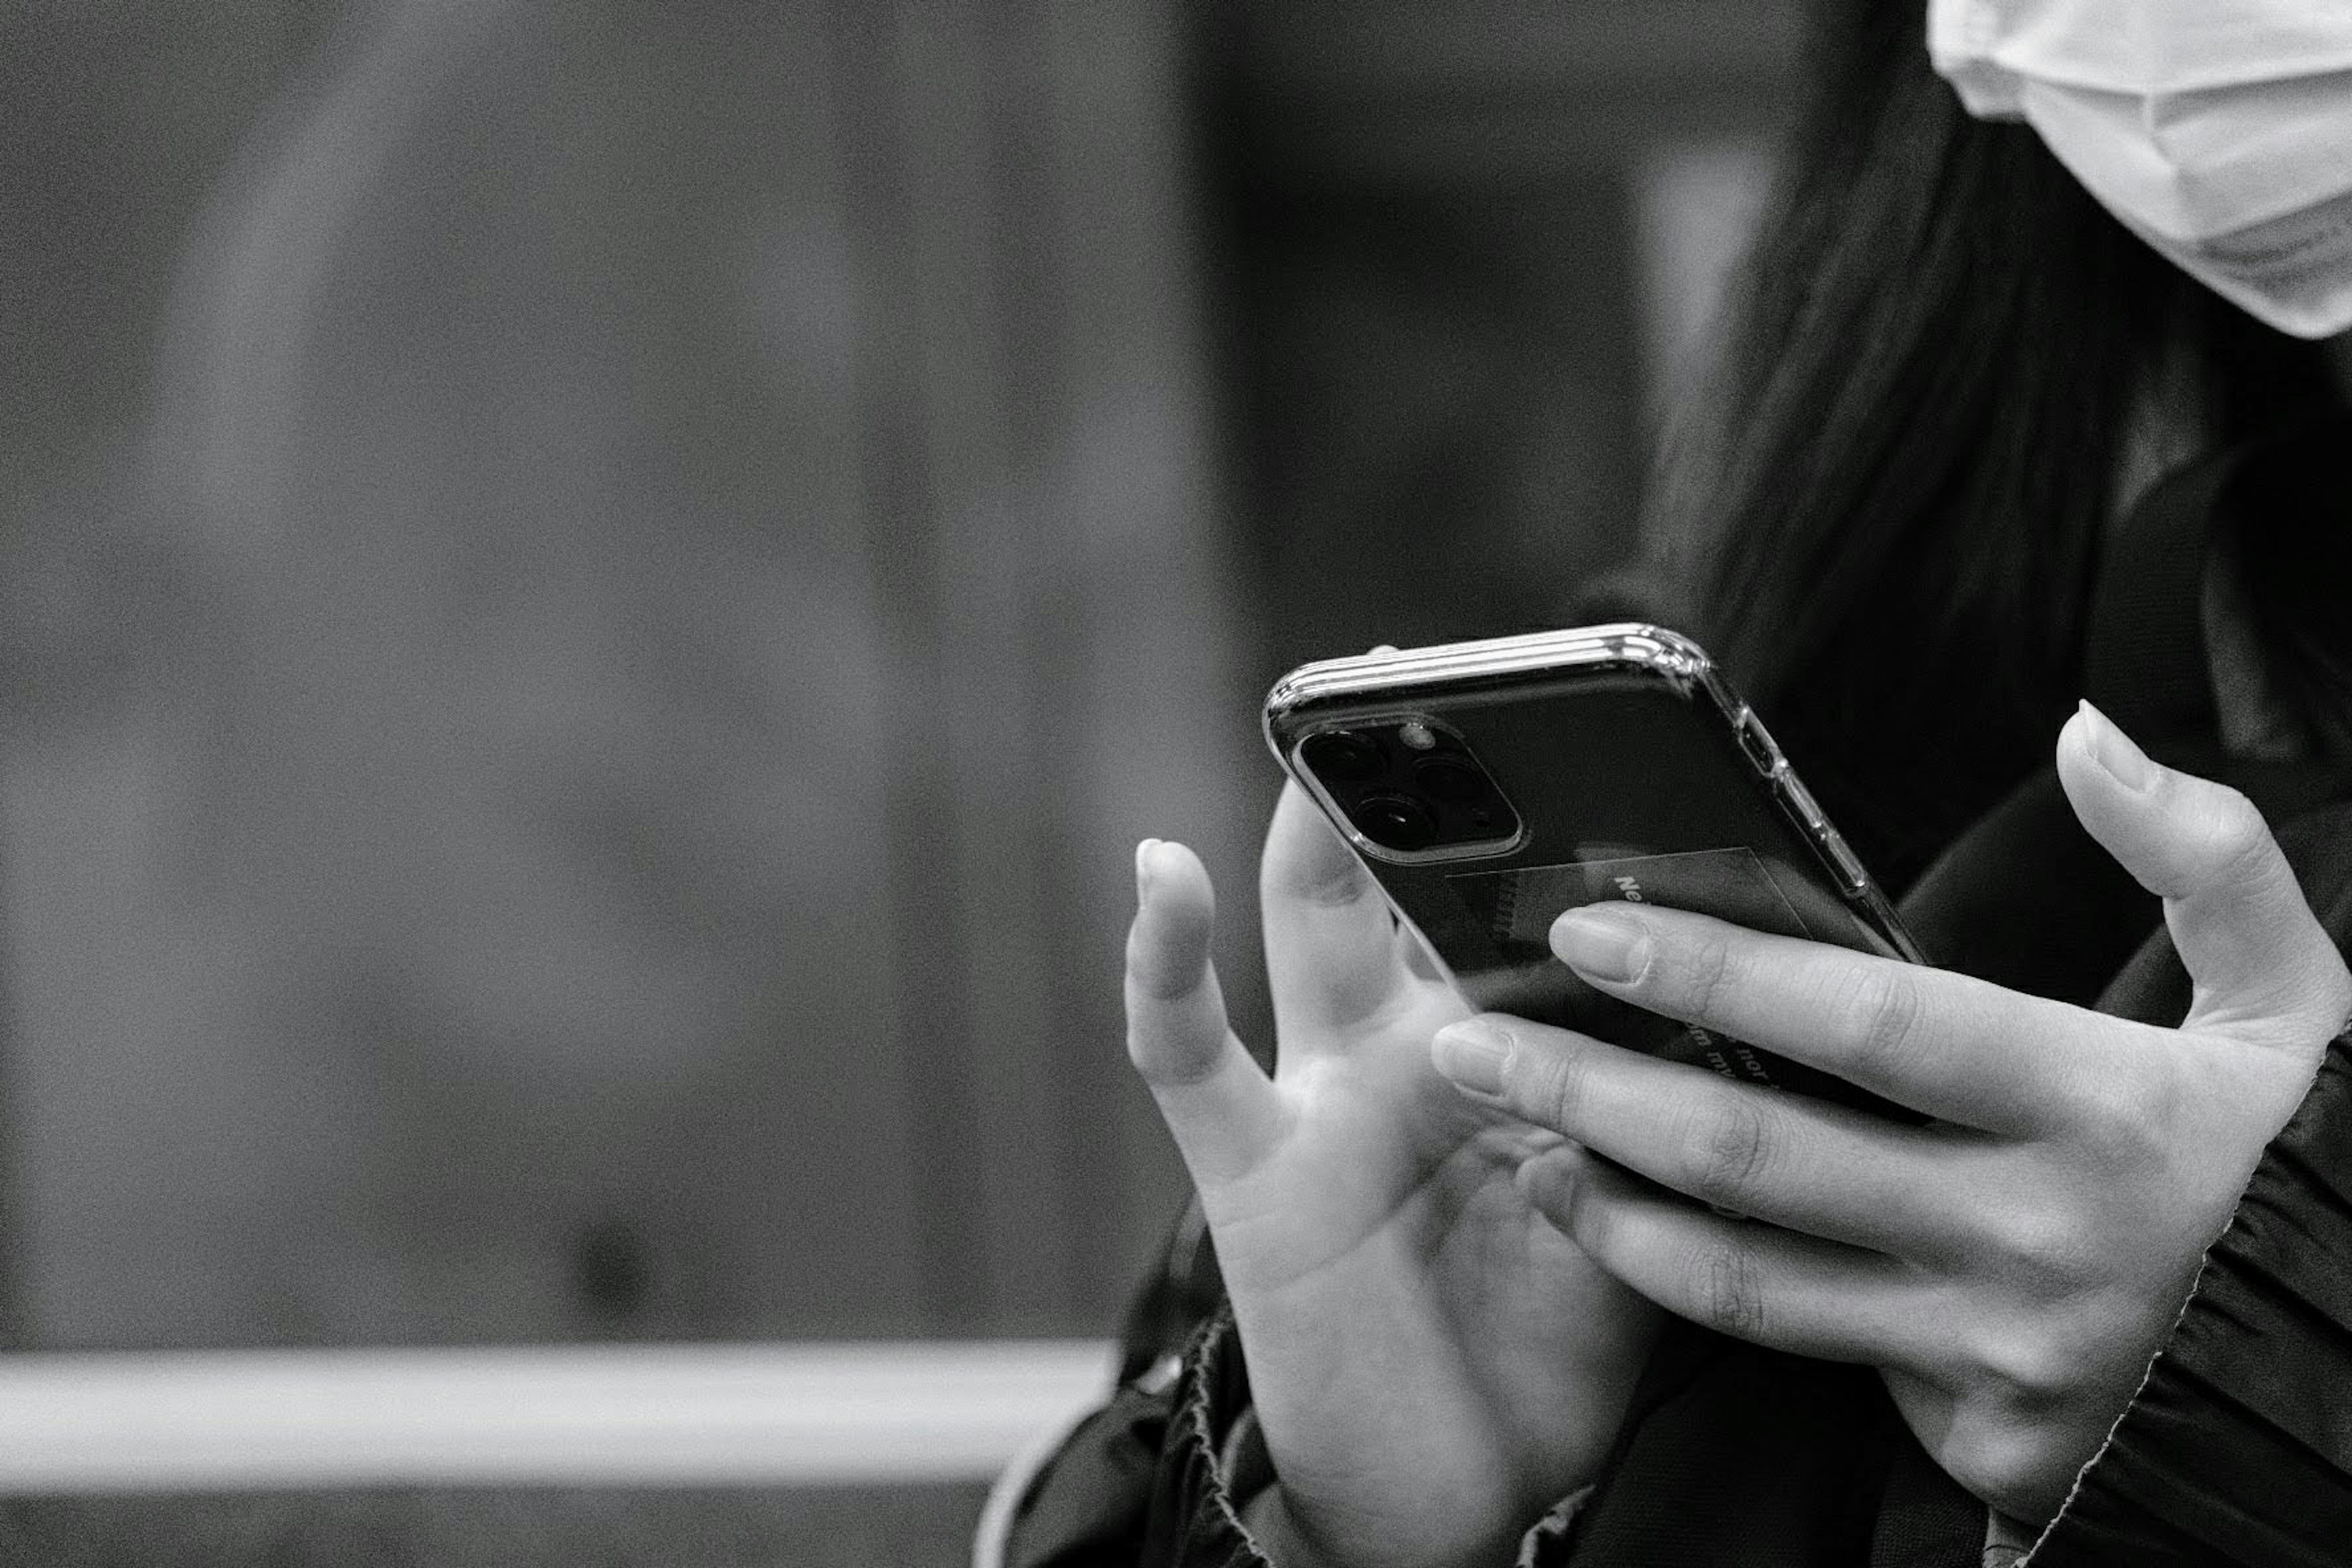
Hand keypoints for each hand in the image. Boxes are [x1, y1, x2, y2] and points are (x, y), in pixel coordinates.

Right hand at [1126, 785, 1661, 1567]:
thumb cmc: (1554, 1342)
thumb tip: (1729, 971)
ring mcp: (1319, 1094)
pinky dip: (1161, 960)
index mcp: (1503, 1046)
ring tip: (1326, 723)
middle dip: (1415, 781)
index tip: (1599, 721)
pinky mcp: (1249, 1163)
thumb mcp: (1636, 1197)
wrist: (1470, 1494)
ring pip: (1303, 925)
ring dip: (1311, 827)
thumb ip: (1657, 1089)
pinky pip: (1185, 1049)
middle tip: (1430, 670)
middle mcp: (1405, 1047)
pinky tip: (1158, 871)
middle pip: (1408, 882)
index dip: (1543, 816)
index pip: (1513, 900)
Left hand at [1429, 702, 2350, 1523]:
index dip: (1723, 969)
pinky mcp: (1976, 1435)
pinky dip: (1691, 1291)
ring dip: (1609, 1203)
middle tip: (1468, 1043)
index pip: (1876, 1025)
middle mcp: (2040, 1239)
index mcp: (2106, 1110)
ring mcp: (2000, 1352)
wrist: (2346, 1380)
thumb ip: (2203, 859)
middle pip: (1769, 1158)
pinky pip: (1803, 1355)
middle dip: (1594, 1092)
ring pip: (1753, 1280)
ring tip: (1512, 1134)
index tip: (1592, 925)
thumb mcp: (2296, 1005)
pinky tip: (1616, 1228)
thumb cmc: (2291, 1168)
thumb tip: (2088, 734)